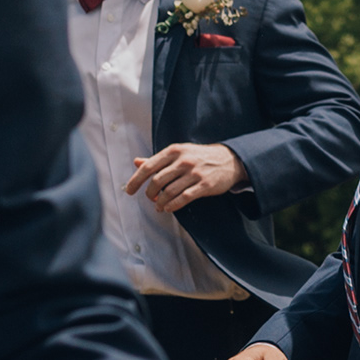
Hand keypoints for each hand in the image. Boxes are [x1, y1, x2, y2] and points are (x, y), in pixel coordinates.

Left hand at [127, 142, 246, 213]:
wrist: (230, 160)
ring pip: (169, 192)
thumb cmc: (200, 157)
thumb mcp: (179, 153)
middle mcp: (183, 161)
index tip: (129, 190)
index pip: (149, 166)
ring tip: (159, 206)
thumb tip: (137, 162)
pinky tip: (169, 208)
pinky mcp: (204, 185)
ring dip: (160, 202)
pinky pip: (183, 198)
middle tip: (150, 198)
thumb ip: (158, 159)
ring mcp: (194, 173)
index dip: (136, 180)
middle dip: (150, 193)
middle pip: (157, 181)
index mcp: (174, 151)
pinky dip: (173, 206)